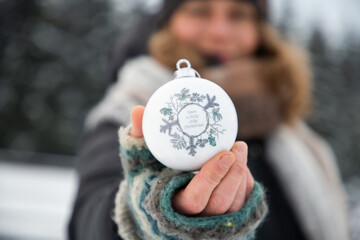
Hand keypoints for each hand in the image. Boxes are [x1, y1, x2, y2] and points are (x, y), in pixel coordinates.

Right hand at [129, 105, 253, 215]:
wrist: (157, 194)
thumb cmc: (147, 172)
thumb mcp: (139, 155)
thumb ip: (139, 135)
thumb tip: (138, 110)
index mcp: (172, 205)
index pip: (195, 199)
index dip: (211, 178)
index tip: (225, 154)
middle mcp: (194, 219)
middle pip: (220, 204)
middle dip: (233, 174)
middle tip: (237, 146)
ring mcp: (211, 220)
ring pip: (234, 204)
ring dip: (240, 175)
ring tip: (240, 148)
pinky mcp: (226, 216)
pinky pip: (241, 202)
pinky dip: (244, 182)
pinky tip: (240, 162)